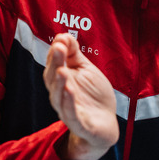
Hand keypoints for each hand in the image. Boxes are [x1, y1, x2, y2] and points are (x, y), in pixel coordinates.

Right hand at [43, 34, 118, 159]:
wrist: (105, 123)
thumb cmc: (93, 94)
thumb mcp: (85, 69)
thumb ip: (73, 54)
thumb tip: (62, 35)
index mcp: (61, 80)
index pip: (53, 65)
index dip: (55, 53)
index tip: (60, 39)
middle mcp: (60, 95)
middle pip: (52, 79)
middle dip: (55, 63)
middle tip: (60, 49)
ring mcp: (68, 110)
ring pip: (58, 97)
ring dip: (59, 83)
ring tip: (62, 70)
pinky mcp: (79, 124)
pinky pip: (71, 115)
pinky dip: (69, 103)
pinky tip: (69, 91)